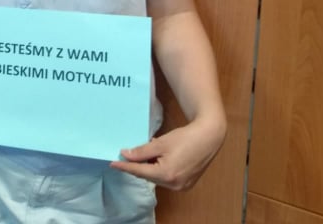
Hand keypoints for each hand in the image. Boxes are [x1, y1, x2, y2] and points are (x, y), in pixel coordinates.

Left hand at [110, 118, 225, 189]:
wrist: (209, 137)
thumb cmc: (185, 138)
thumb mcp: (160, 143)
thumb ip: (141, 152)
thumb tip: (126, 155)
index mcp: (166, 174)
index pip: (139, 171)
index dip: (125, 166)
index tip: (113, 163)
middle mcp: (174, 184)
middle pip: (148, 176)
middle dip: (136, 167)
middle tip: (125, 157)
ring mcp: (182, 186)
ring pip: (157, 177)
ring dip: (148, 168)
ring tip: (142, 155)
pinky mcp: (187, 183)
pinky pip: (166, 178)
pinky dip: (159, 170)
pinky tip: (156, 159)